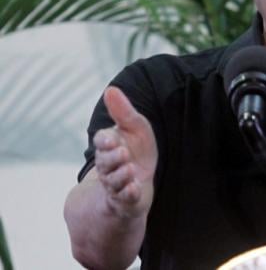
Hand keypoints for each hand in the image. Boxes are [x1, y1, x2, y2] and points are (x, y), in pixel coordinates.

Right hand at [93, 86, 157, 219]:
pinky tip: (134, 189)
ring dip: (120, 176)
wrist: (139, 182)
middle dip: (112, 158)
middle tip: (122, 153)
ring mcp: (116, 185)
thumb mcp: (134, 128)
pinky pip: (124, 198)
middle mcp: (108, 166)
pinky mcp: (126, 200)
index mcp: (109, 146)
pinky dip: (128, 194)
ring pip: (113, 181)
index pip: (101, 142)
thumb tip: (110, 89)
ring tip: (129, 169)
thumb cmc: (136, 151)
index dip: (105, 141)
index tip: (110, 139)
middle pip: (105, 162)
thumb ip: (123, 111)